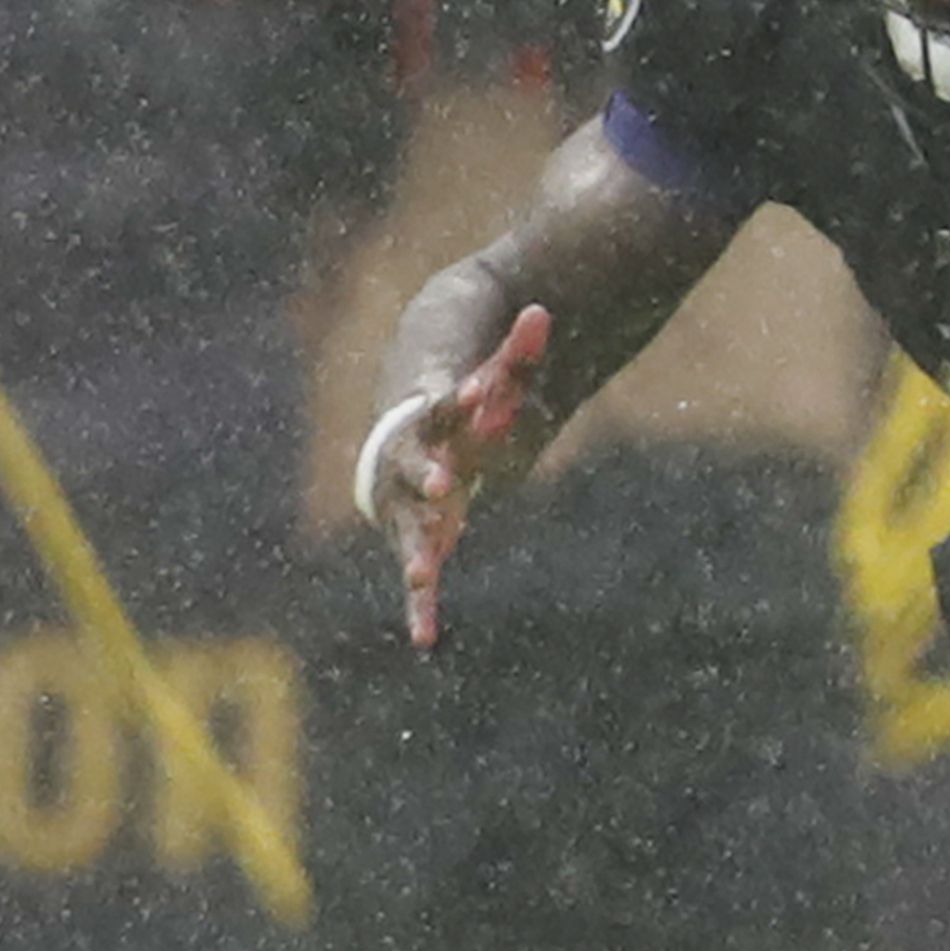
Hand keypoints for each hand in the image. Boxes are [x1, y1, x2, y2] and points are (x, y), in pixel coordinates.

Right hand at [359, 305, 552, 649]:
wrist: (417, 418)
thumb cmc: (460, 393)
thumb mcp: (493, 368)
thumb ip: (518, 348)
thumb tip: (542, 311)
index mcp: (426, 413)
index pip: (438, 401)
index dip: (453, 398)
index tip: (471, 392)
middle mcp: (409, 459)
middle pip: (413, 467)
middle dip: (426, 477)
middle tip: (444, 485)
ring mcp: (409, 500)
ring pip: (407, 527)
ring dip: (415, 550)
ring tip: (423, 574)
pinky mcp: (418, 533)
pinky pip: (419, 569)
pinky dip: (421, 605)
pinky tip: (426, 639)